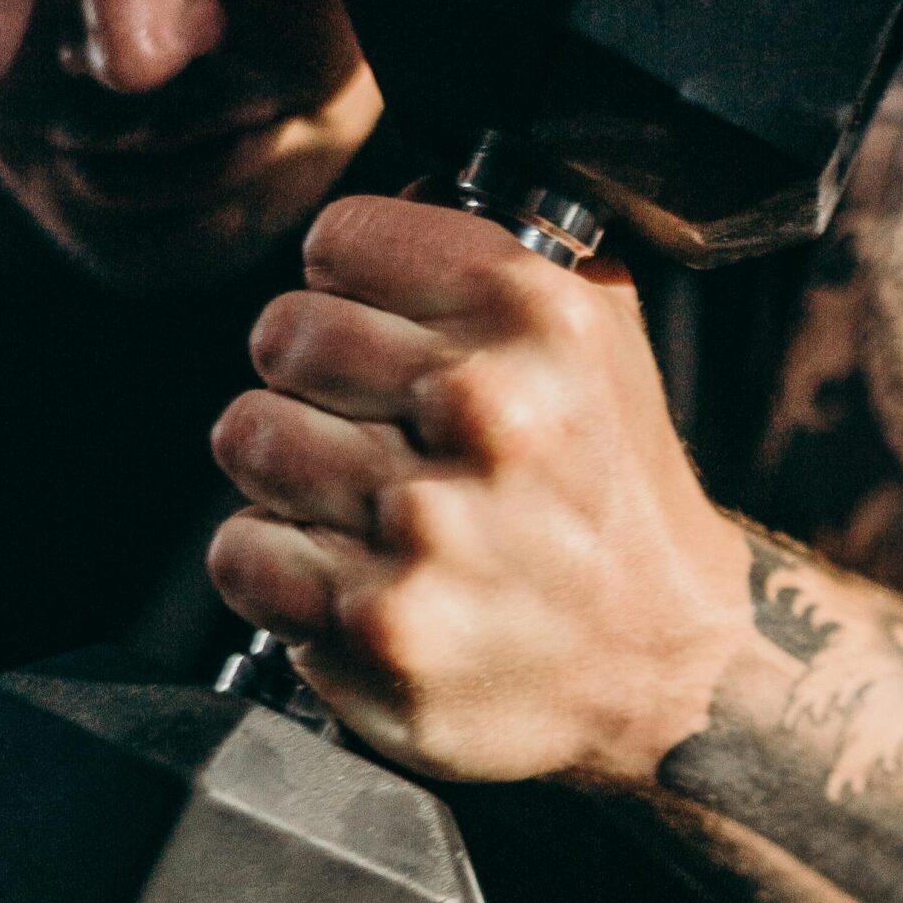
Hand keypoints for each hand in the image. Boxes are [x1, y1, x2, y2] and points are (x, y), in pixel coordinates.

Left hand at [207, 193, 749, 787]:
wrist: (662, 669)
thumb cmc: (607, 498)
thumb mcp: (598, 341)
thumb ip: (490, 256)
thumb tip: (360, 233)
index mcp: (538, 314)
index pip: (338, 241)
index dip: (343, 289)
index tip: (372, 335)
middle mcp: (488, 409)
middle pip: (282, 335)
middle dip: (306, 382)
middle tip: (360, 429)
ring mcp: (430, 524)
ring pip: (249, 436)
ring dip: (285, 474)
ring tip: (353, 505)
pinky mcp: (379, 622)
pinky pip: (240, 549)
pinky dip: (270, 566)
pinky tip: (338, 573)